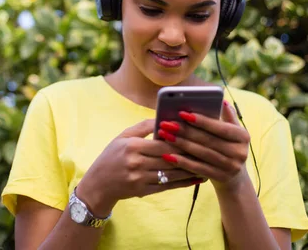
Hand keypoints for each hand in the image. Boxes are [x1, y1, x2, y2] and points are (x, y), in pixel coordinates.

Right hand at [76, 119, 203, 216]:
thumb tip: (163, 117)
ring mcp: (140, 178)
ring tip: (208, 163)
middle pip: (169, 158)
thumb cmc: (112, 156)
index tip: (197, 135)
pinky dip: (184, 182)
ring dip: (191, 169)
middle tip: (209, 149)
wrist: (98, 184)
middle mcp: (136, 163)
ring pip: (171, 173)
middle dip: (190, 153)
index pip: (162, 142)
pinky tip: (196, 178)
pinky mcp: (143, 191)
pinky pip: (168, 186)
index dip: (180, 139)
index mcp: (132, 146)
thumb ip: (143, 127)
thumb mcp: (123, 136)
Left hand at [156, 100, 250, 191]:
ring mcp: (231, 167)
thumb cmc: (228, 146)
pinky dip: (182, 161)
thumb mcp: (233, 131)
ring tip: (164, 135)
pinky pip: (198, 168)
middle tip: (166, 123)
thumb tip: (222, 100)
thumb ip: (227, 116)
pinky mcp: (220, 178)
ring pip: (201, 153)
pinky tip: (168, 155)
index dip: (201, 120)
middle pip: (207, 140)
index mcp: (243, 136)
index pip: (220, 127)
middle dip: (185, 131)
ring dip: (180, 144)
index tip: (182, 113)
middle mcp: (240, 152)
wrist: (235, 178)